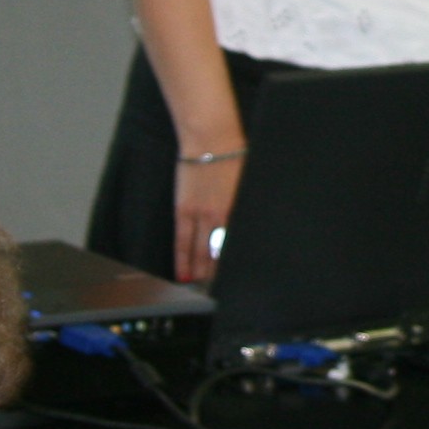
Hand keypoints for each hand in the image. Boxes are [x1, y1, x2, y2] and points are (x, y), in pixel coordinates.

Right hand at [173, 152, 239, 285]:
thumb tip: (245, 222)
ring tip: (199, 286)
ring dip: (199, 271)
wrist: (211, 139)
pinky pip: (181, 240)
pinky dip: (182, 258)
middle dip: (217, 273)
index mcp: (238, 210)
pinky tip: (183, 271)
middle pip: (218, 253)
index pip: (235, 246)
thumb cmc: (233, 154)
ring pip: (199, 251)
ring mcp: (200, 215)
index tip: (235, 278)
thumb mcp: (247, 182)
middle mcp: (220, 217)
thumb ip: (243, 205)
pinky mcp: (183, 210)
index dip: (234, 264)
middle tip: (216, 288)